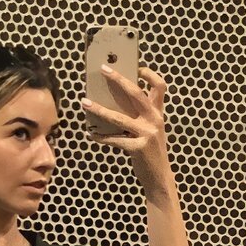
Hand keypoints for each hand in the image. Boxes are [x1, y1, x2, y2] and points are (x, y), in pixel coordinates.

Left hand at [83, 64, 172, 194]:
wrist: (159, 177)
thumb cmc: (151, 151)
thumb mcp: (152, 130)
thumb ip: (141, 116)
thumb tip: (115, 102)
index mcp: (158, 113)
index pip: (160, 87)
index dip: (149, 74)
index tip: (137, 68)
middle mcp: (154, 120)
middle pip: (137, 93)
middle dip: (119, 79)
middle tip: (104, 69)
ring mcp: (147, 133)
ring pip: (118, 117)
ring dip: (99, 109)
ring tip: (85, 103)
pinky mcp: (138, 148)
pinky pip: (114, 140)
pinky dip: (101, 137)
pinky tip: (91, 134)